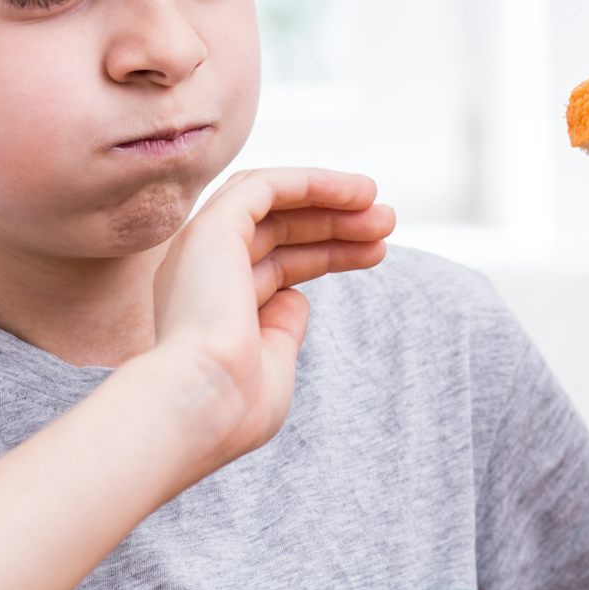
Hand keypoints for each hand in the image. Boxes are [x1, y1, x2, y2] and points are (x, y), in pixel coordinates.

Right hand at [152, 168, 393, 468]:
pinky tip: (357, 191)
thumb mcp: (273, 367)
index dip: (328, 253)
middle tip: (387, 223)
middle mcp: (201, 273)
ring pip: (270, 203)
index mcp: (212, 309)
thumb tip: (298, 297)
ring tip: (379, 203)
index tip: (376, 252)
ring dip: (327, 199)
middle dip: (335, 225)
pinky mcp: (212, 227)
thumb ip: (283, 329)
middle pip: (278, 231)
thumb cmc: (236, 407)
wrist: (202, 405)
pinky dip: (311, 182)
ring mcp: (202, 248)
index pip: (275, 264)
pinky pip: (264, 187)